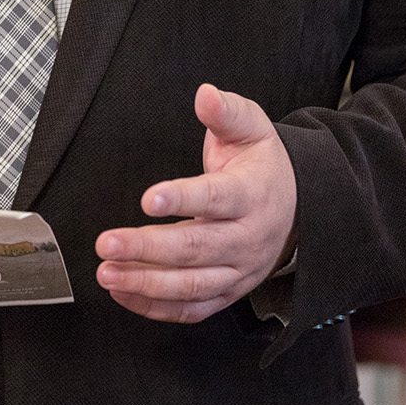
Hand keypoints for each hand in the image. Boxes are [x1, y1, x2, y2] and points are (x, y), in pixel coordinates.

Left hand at [94, 84, 296, 324]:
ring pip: (192, 285)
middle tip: (107, 243)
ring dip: (146, 283)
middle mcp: (246, 238)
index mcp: (251, 195)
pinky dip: (156, 307)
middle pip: (196, 248)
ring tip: (106, 273)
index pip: (216, 199)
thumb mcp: (251, 128)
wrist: (298, 207)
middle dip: (148, 248)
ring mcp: (238, 271)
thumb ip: (227, 111)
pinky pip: (192, 309)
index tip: (148, 199)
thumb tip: (205, 95)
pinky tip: (124, 293)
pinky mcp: (228, 291)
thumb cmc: (263, 166)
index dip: (182, 199)